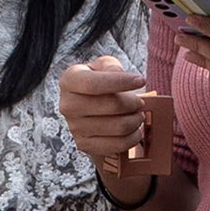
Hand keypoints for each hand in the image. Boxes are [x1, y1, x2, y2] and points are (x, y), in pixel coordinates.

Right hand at [60, 57, 173, 183]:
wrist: (88, 108)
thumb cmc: (99, 82)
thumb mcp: (103, 66)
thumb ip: (111, 66)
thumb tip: (119, 74)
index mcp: (70, 80)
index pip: (94, 84)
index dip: (121, 82)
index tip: (141, 80)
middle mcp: (68, 105)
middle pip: (112, 106)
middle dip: (134, 103)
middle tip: (140, 102)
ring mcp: (75, 127)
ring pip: (119, 126)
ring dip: (136, 120)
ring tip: (138, 114)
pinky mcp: (84, 145)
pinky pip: (118, 145)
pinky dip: (133, 137)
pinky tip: (135, 129)